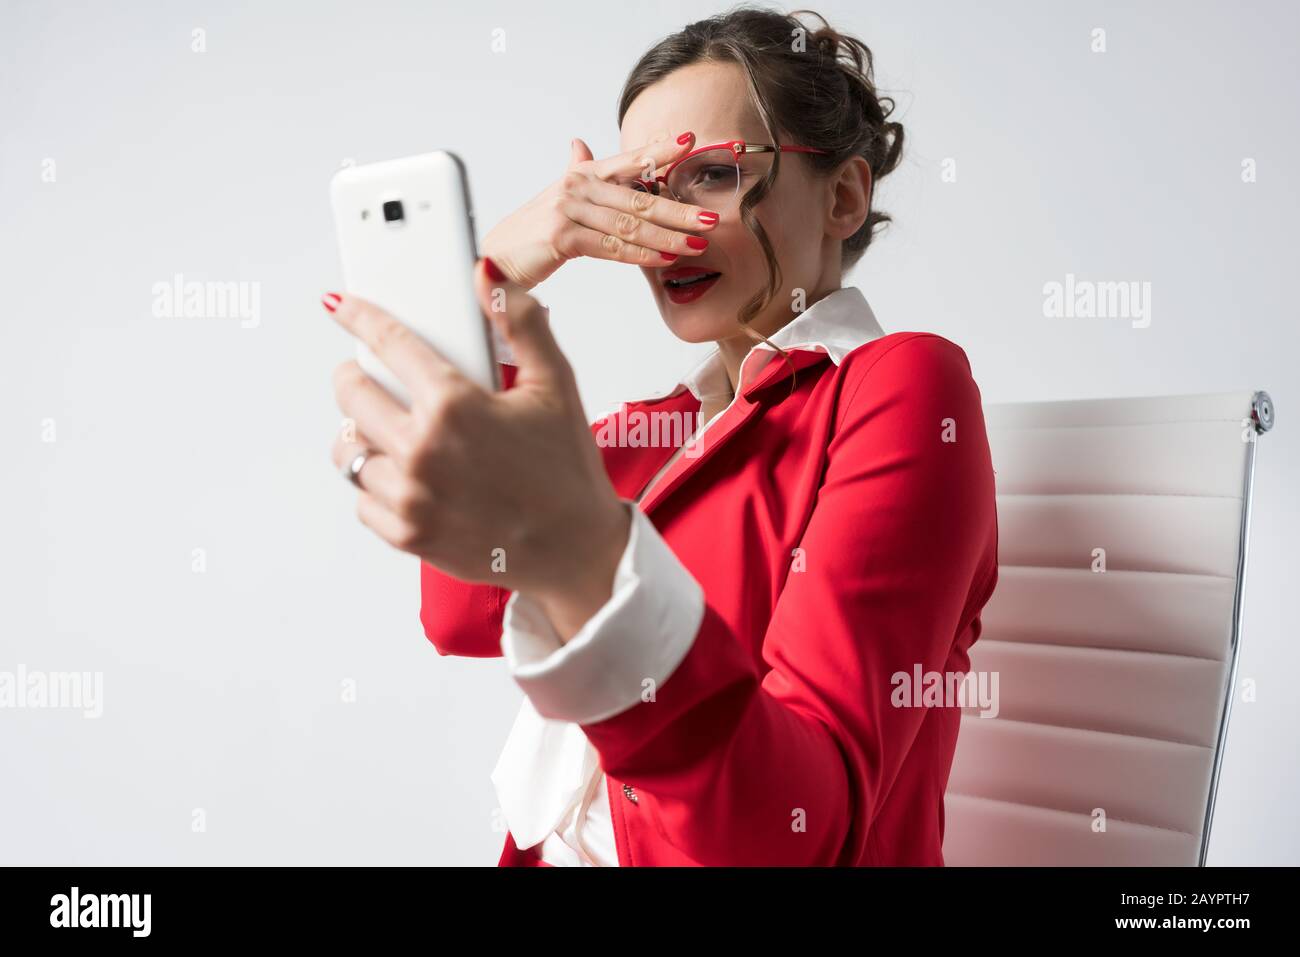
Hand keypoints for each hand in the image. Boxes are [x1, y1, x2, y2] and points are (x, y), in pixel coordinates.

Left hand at [324, 262, 629, 641]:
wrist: (575, 549)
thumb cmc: (567, 470)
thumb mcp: (556, 385)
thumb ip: (521, 323)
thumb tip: (489, 276)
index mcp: (456, 406)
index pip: (388, 343)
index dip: (360, 316)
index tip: (342, 306)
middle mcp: (423, 450)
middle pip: (351, 394)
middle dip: (355, 375)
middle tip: (368, 374)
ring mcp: (411, 496)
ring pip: (348, 450)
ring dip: (361, 433)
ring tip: (387, 428)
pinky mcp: (407, 534)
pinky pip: (362, 499)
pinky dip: (375, 484)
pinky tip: (404, 473)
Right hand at [480, 133, 720, 288]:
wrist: (499, 256)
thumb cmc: (534, 230)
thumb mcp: (559, 196)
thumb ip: (578, 171)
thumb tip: (580, 145)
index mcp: (584, 174)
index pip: (629, 159)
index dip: (660, 149)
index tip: (692, 140)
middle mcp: (578, 186)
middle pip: (638, 198)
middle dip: (678, 210)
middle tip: (711, 218)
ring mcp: (569, 210)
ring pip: (628, 226)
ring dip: (666, 238)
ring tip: (696, 245)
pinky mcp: (562, 237)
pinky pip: (610, 247)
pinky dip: (640, 255)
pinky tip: (663, 259)